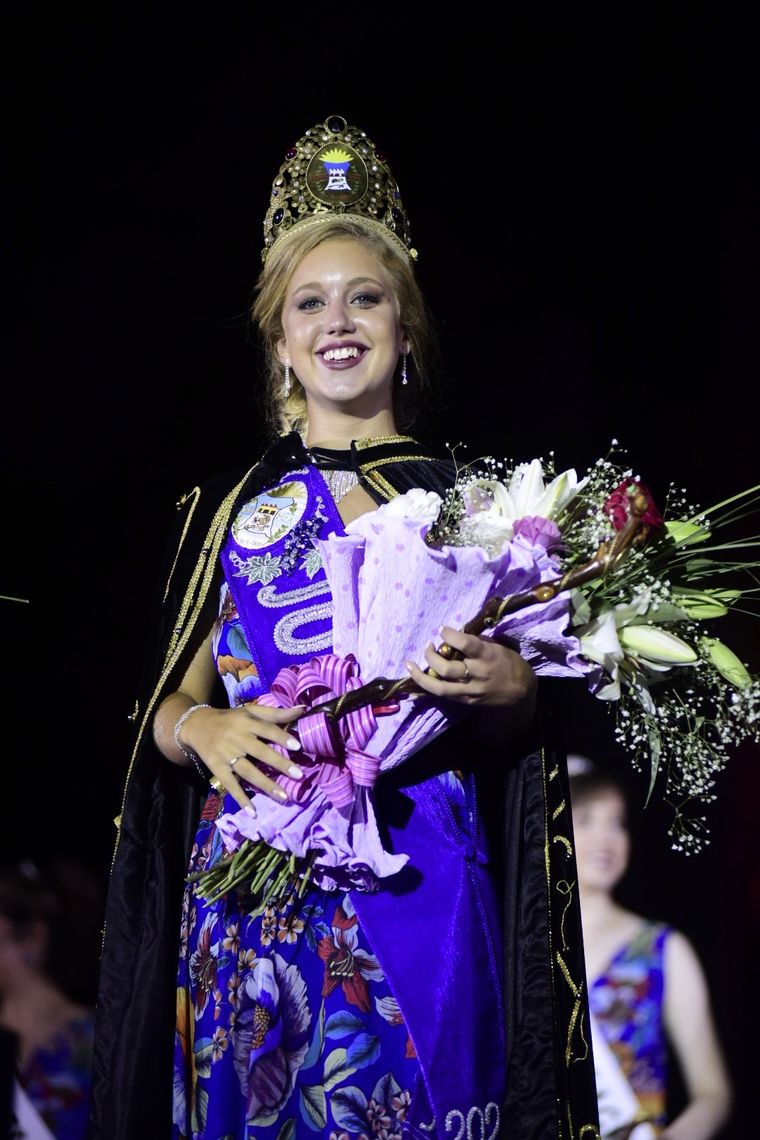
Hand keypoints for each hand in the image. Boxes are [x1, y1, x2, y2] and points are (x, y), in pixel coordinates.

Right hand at [181, 701, 305, 810]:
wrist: (197, 726)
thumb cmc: (231, 719)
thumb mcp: (251, 711)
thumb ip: (276, 713)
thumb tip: (303, 709)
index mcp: (246, 722)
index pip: (266, 729)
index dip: (281, 737)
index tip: (298, 747)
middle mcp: (236, 738)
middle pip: (260, 751)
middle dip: (279, 764)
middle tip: (299, 775)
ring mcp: (226, 755)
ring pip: (248, 771)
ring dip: (265, 784)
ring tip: (283, 796)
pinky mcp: (217, 768)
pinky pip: (230, 785)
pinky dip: (240, 798)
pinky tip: (252, 811)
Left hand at [405, 626, 536, 708]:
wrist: (521, 691)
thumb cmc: (509, 662)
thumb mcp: (497, 646)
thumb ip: (477, 642)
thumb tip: (456, 636)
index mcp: (487, 656)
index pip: (465, 644)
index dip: (450, 635)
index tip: (442, 629)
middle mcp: (477, 674)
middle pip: (447, 669)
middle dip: (431, 656)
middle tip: (429, 646)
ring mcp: (471, 691)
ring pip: (440, 688)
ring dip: (421, 676)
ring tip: (411, 665)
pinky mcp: (467, 701)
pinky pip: (444, 695)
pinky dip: (430, 686)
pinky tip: (421, 677)